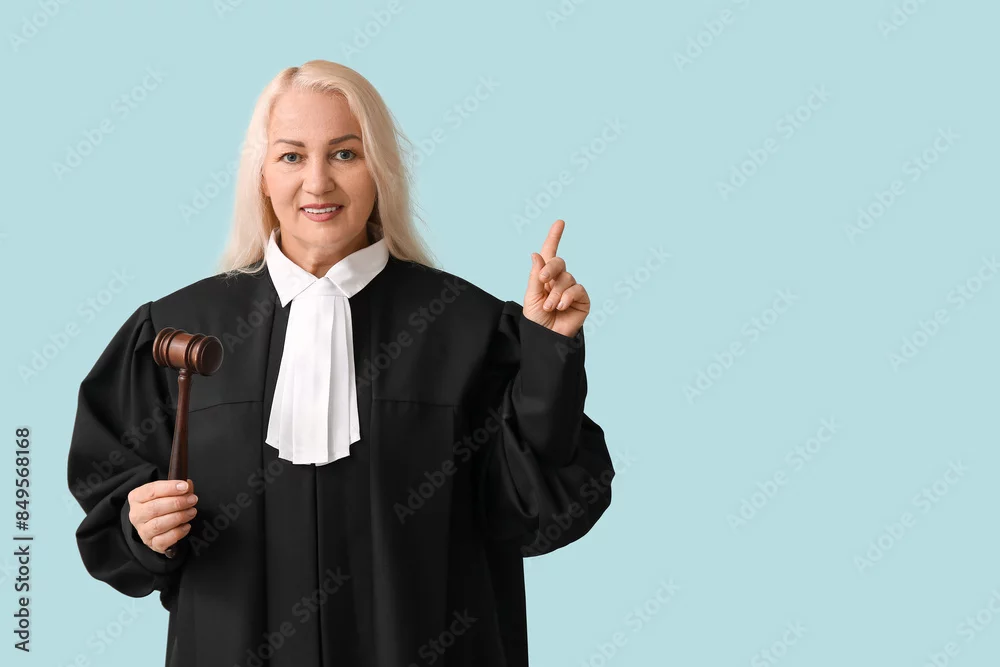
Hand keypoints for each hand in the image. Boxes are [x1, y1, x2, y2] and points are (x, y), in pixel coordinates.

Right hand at [127, 479, 197, 554]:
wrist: (158, 524)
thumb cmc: (163, 504)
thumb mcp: (168, 492)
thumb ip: (178, 488)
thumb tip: (187, 485)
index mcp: (136, 497)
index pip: (151, 491)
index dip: (169, 488)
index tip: (185, 486)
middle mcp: (136, 514)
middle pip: (155, 508)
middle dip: (177, 503)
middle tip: (192, 500)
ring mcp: (142, 531)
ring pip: (159, 525)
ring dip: (179, 517)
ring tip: (192, 512)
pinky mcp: (151, 543)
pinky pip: (164, 540)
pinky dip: (178, 532)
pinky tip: (186, 526)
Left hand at [523, 219, 589, 337]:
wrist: (546, 338)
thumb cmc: (536, 319)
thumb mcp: (531, 297)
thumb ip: (535, 276)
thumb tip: (536, 254)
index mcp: (545, 276)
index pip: (550, 253)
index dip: (554, 237)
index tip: (560, 222)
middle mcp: (559, 280)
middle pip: (559, 262)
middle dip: (550, 269)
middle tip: (542, 281)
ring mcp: (572, 289)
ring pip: (566, 278)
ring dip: (555, 293)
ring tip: (549, 307)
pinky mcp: (582, 299)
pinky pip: (577, 289)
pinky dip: (567, 296)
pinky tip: (561, 307)